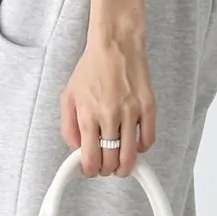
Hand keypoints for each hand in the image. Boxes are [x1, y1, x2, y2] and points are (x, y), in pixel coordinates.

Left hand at [60, 30, 155, 176]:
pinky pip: (148, 139)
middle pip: (111, 161)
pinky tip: (134, 145)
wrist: (116, 44)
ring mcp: (131, 112)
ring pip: (130, 156)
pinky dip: (141, 148)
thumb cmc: (92, 68)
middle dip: (106, 170)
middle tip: (105, 167)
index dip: (90, 171)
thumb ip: (68, 125)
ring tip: (121, 165)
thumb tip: (77, 148)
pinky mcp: (148, 107)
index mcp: (87, 114)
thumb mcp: (68, 95)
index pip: (90, 158)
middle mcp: (109, 115)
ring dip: (124, 167)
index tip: (90, 170)